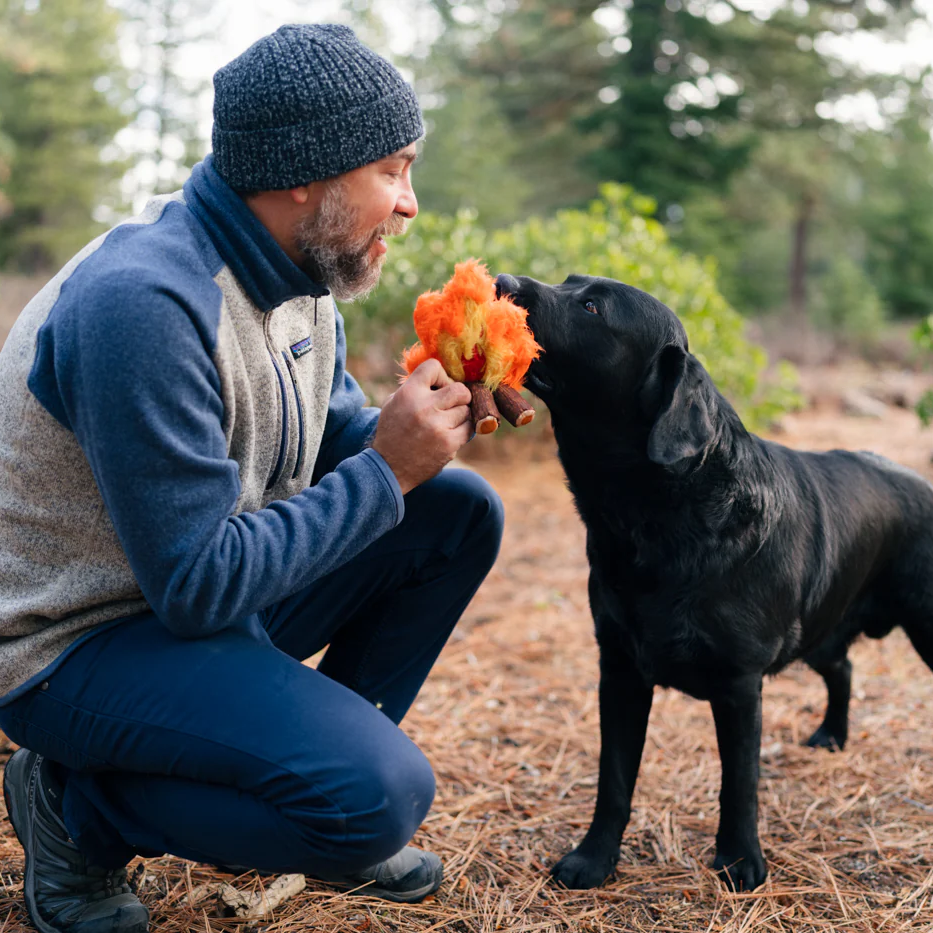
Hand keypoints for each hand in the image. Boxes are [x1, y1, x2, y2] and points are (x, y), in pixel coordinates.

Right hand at [371, 359, 472, 494]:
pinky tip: (451, 433)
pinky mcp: (449, 444)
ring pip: (467, 410)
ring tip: (446, 422)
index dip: (440, 375)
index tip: (438, 386)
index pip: (434, 366)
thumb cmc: (393, 432)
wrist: (389, 468)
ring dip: (460, 415)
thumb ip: (415, 387)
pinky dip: (463, 430)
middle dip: (458, 396)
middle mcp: (424, 407)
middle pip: (460, 389)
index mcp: (408, 393)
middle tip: (450, 404)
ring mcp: (439, 426)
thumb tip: (442, 376)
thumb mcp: (394, 403)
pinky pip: (469, 428)